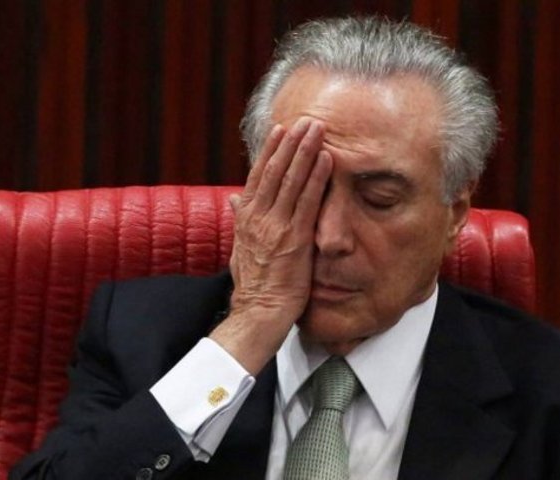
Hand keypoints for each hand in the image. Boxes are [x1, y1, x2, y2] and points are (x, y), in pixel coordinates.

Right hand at [209, 117, 332, 374]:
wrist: (258, 311)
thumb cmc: (253, 284)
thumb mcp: (240, 248)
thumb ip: (239, 220)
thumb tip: (234, 199)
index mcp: (245, 218)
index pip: (258, 176)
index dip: (270, 151)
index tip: (280, 130)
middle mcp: (258, 218)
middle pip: (275, 171)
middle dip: (291, 143)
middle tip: (305, 120)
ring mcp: (276, 227)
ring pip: (291, 180)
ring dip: (305, 151)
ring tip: (317, 129)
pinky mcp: (295, 239)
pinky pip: (308, 202)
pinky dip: (317, 178)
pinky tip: (326, 160)